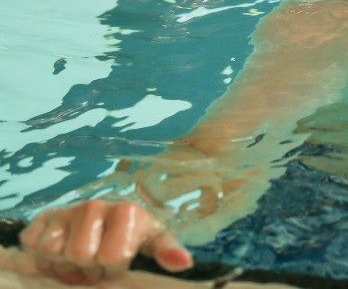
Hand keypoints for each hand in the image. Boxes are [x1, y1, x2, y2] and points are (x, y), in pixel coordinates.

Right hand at [19, 200, 192, 284]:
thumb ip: (167, 251)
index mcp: (126, 211)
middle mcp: (95, 205)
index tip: (118, 262)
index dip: (113, 269)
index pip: (112, 256)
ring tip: (79, 261)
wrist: (100, 222)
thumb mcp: (152, 240)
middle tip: (95, 264)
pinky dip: (43, 259)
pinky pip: (33, 246)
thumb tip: (185, 263)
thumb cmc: (130, 235)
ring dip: (65, 266)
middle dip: (88, 269)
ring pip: (55, 251)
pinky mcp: (43, 218)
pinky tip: (60, 254)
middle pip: (80, 255)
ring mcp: (67, 210)